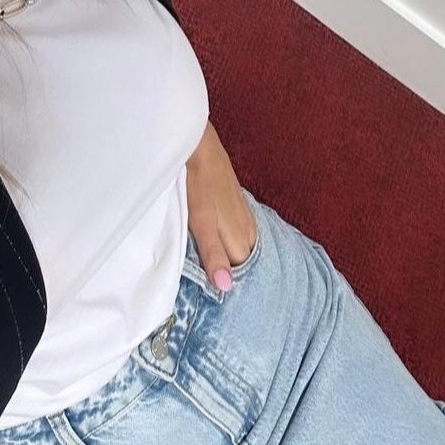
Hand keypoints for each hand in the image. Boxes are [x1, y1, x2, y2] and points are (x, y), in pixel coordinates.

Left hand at [185, 119, 257, 290]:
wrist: (198, 146)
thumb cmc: (196, 183)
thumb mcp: (200, 222)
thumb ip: (213, 254)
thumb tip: (226, 287)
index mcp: (241, 237)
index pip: (240, 275)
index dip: (226, 284)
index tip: (214, 298)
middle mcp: (247, 230)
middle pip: (243, 263)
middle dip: (230, 275)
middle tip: (210, 287)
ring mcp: (244, 217)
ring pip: (241, 249)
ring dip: (230, 259)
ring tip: (213, 270)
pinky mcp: (237, 206)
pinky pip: (238, 234)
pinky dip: (229, 243)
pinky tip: (219, 245)